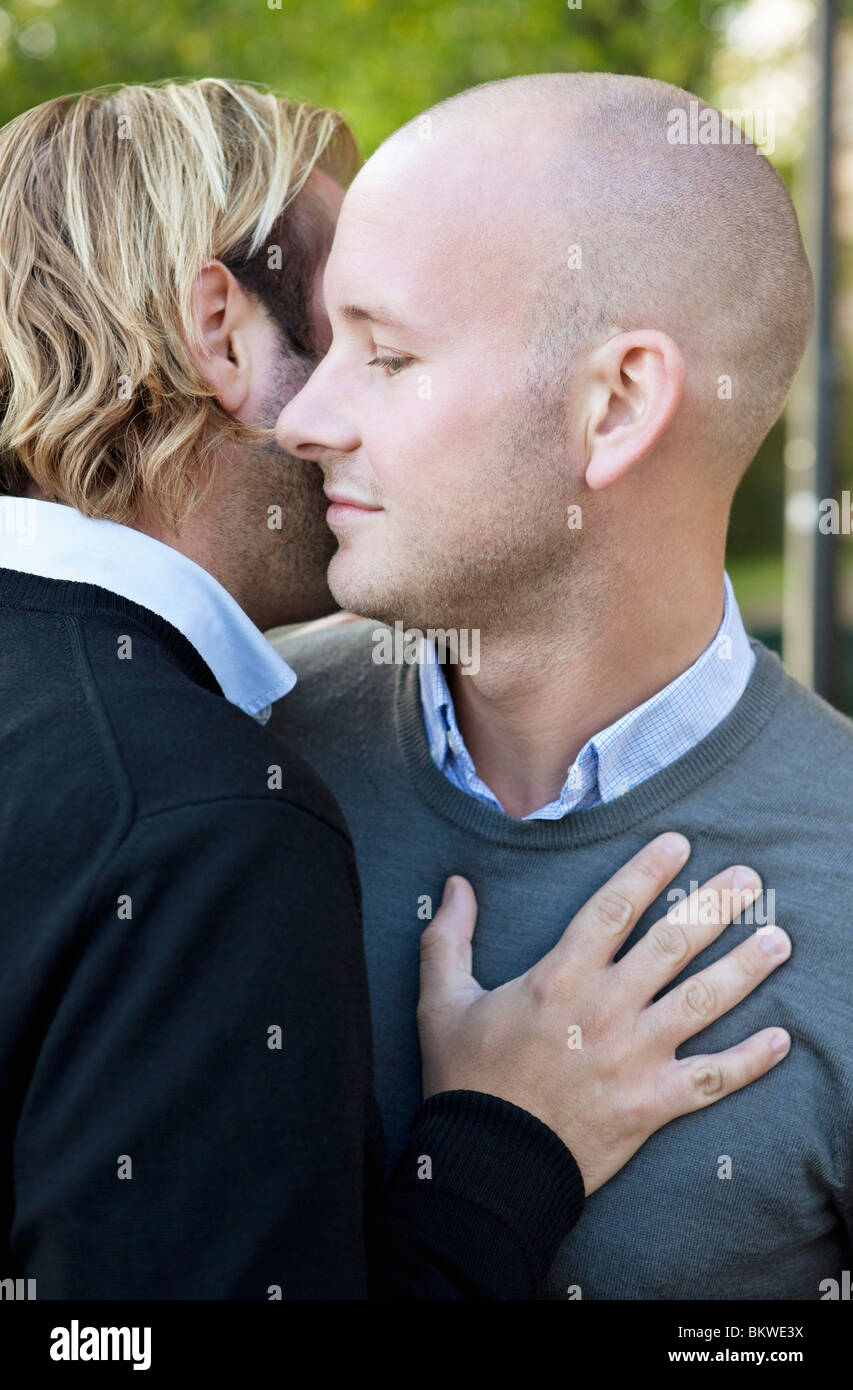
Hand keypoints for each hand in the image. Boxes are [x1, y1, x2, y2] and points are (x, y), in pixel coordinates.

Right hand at [417, 833, 790, 1194]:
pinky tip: (781, 1040)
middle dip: (714, 906)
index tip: (679, 844)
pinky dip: (750, 1061)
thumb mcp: (441, 1001)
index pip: (613, 908)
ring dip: (745, 969)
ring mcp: (634, 1056)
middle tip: (749, 879)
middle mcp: (605, 1008)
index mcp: (558, 978)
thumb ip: (448, 939)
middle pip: (672, 944)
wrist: (489, 1164)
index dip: (648, 871)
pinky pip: (712, 1079)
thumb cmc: (465, 1080)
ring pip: (702, 1001)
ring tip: (779, 941)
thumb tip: (456, 885)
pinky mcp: (651, 1104)